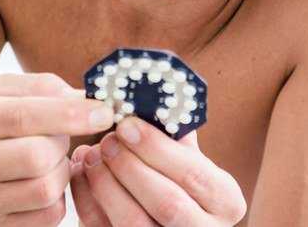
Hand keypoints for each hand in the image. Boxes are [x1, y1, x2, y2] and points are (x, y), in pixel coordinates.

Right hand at [0, 72, 113, 225]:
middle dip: (61, 143)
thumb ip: (42, 87)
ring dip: (61, 170)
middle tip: (57, 135)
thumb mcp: (1, 92)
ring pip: (45, 189)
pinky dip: (57, 197)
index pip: (20, 116)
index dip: (70, 113)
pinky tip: (42, 180)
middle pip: (36, 156)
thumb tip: (87, 100)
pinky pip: (48, 216)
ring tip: (48, 157)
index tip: (104, 112)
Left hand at [69, 116, 246, 225]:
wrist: (167, 218)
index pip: (193, 173)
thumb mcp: (189, 155)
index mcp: (226, 201)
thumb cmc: (178, 177)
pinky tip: (81, 173)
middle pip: (165, 202)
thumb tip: (149, 94)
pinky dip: (87, 200)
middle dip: (130, 166)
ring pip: (133, 223)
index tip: (126, 124)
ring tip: (91, 154)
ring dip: (106, 184)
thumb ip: (176, 133)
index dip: (156, 148)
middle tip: (107, 139)